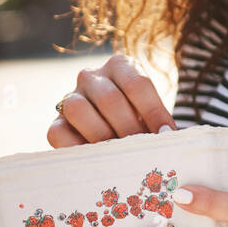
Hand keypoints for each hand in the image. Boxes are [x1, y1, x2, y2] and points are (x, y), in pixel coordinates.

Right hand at [46, 52, 175, 146]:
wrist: (110, 132)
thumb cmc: (137, 121)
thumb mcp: (149, 113)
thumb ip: (157, 122)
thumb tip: (171, 141)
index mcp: (119, 65)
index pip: (137, 84)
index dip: (154, 112)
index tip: (166, 135)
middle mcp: (91, 76)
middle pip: (109, 99)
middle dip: (129, 129)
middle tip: (144, 152)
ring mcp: (69, 97)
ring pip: (78, 110)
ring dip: (102, 137)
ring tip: (121, 157)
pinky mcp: (56, 123)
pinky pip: (58, 133)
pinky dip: (77, 148)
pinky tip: (96, 161)